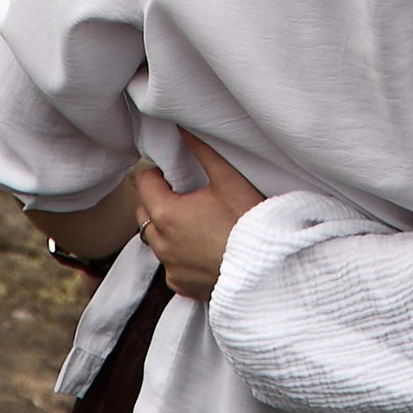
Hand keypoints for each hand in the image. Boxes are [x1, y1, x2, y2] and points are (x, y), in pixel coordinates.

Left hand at [135, 130, 268, 300]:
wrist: (269, 270)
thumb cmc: (250, 223)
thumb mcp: (229, 180)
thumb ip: (203, 150)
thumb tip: (183, 127)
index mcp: (166, 213)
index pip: (144, 182)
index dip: (159, 172)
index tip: (176, 172)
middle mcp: (162, 243)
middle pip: (144, 212)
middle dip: (157, 200)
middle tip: (185, 194)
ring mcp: (171, 267)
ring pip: (157, 241)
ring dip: (167, 229)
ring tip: (196, 221)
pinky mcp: (182, 286)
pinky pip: (172, 266)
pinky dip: (181, 256)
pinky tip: (203, 249)